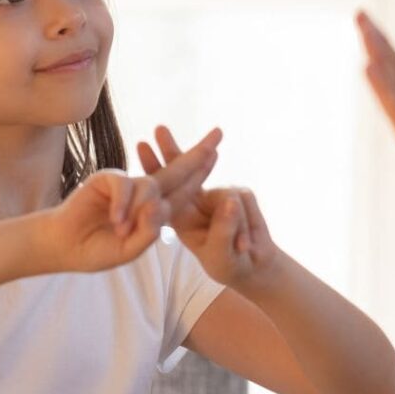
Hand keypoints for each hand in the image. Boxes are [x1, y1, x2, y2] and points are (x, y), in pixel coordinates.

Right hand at [37, 127, 222, 271]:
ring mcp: (127, 184)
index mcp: (155, 209)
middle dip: (198, 154)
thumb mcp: (130, 249)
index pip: (184, 190)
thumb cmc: (98, 249)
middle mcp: (145, 193)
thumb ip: (148, 232)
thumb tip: (159, 206)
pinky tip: (115, 220)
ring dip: (141, 209)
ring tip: (122, 230)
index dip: (201, 173)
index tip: (217, 153)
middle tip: (219, 134)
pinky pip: (125, 185)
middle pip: (177, 171)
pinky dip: (123, 204)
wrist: (64, 247)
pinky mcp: (107, 179)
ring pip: (150, 186)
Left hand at [138, 127, 278, 288]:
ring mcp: (219, 195)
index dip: (155, 166)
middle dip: (172, 149)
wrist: (252, 264)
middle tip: (158, 128)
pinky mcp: (241, 194)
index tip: (142, 145)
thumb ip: (223, 229)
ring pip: (226, 194)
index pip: (165, 188)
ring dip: (234, 227)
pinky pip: (244, 201)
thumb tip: (230, 200)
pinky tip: (247, 245)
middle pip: (182, 170)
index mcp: (182, 214)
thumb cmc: (227, 263)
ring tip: (241, 248)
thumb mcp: (220, 253)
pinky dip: (247, 227)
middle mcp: (197, 199)